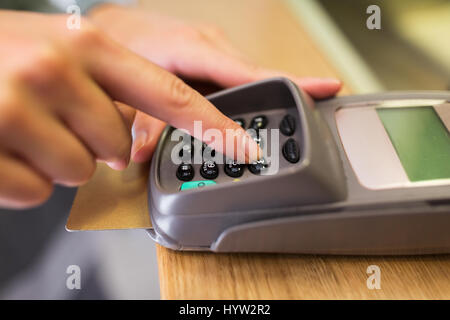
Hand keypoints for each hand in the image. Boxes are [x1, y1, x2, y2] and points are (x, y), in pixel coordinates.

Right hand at [0, 10, 254, 207]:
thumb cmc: (0, 54)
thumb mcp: (63, 49)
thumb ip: (112, 86)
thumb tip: (138, 137)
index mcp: (89, 45)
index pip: (171, 95)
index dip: (214, 126)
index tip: (245, 149)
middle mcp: (57, 70)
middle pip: (119, 147)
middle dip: (95, 143)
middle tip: (60, 118)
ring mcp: (19, 107)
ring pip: (80, 172)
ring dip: (59, 159)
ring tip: (28, 126)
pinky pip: (37, 191)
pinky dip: (25, 177)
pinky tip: (6, 144)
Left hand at [89, 5, 341, 161]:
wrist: (116, 28)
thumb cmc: (123, 47)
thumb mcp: (128, 84)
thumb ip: (142, 122)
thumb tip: (142, 153)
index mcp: (197, 49)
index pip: (252, 73)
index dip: (290, 85)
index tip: (325, 90)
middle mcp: (214, 46)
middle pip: (262, 76)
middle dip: (292, 96)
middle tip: (321, 117)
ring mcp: (217, 51)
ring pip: (254, 77)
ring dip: (274, 97)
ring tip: (300, 118)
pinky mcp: (216, 58)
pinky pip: (243, 78)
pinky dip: (256, 94)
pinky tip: (265, 111)